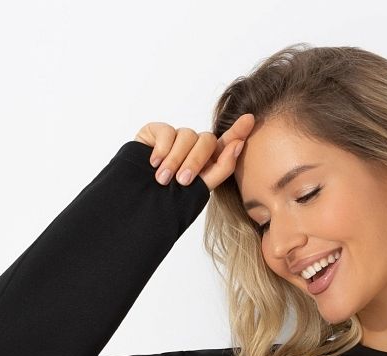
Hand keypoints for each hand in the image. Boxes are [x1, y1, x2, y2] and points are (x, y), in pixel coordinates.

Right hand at [134, 113, 255, 191]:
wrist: (136, 205)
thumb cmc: (167, 202)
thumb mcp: (198, 189)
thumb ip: (221, 168)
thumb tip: (238, 145)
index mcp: (207, 162)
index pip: (225, 144)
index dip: (237, 131)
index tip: (250, 120)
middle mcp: (194, 148)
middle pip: (207, 141)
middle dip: (195, 161)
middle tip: (182, 181)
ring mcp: (176, 139)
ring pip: (187, 136)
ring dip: (175, 160)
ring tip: (162, 179)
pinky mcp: (157, 132)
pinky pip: (167, 132)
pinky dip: (161, 150)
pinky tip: (153, 164)